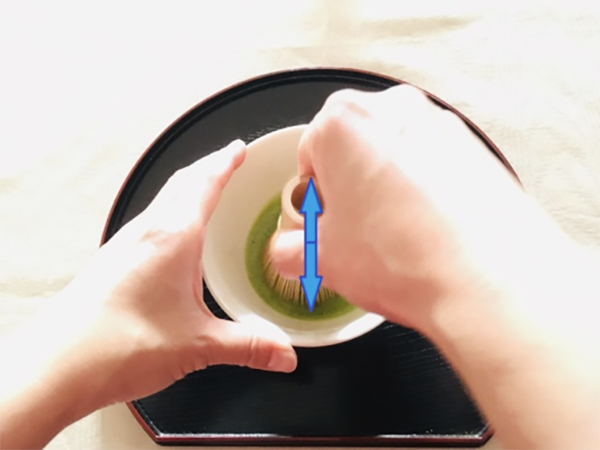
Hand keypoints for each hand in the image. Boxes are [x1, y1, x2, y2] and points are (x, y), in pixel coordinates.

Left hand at [0, 140, 296, 449]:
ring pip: (162, 200)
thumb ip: (248, 346)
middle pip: (181, 183)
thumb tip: (283, 354)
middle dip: (207, 167)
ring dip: (185, 188)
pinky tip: (172, 238)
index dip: (225, 162)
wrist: (57, 365)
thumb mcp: (198, 345)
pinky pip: (147, 223)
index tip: (238, 148)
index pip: (205, 183)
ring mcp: (125, 244)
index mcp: (173, 237)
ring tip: (202, 192)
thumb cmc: (118, 344)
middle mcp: (146, 232)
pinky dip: (168, 214)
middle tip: (225, 161)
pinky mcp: (112, 261)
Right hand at [271, 85, 599, 449]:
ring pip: (393, 155)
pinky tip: (425, 230)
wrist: (488, 276)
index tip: (322, 220)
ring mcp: (438, 124)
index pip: (309, 155)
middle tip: (354, 230)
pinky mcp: (472, 146)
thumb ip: (290, 249)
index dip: (312, 196)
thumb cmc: (406, 255)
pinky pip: (432, 164)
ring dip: (386, 189)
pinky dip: (423, 190)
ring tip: (394, 237)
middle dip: (348, 188)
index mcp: (342, 122)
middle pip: (352, 149)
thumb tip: (289, 251)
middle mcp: (392, 109)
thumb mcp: (323, 259)